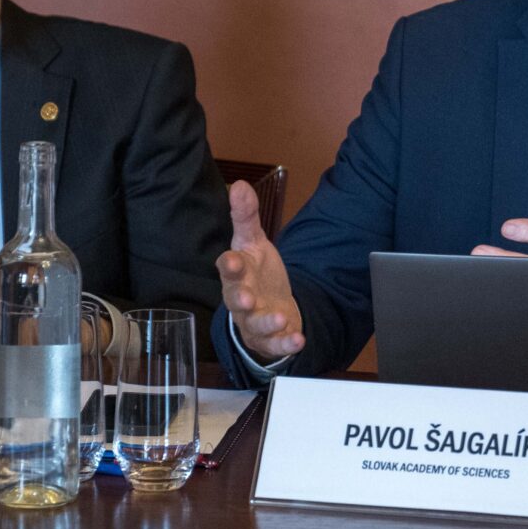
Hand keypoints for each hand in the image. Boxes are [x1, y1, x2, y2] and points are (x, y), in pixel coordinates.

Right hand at [214, 180, 303, 361]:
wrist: (269, 305)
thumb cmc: (256, 273)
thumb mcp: (253, 243)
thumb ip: (246, 217)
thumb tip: (240, 184)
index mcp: (237, 274)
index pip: (228, 268)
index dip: (230, 265)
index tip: (232, 260)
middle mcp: (241, 299)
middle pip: (236, 300)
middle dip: (240, 299)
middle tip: (246, 298)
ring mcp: (254, 320)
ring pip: (256, 324)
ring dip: (267, 322)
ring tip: (280, 317)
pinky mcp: (270, 338)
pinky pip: (276, 343)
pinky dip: (286, 343)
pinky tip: (299, 339)